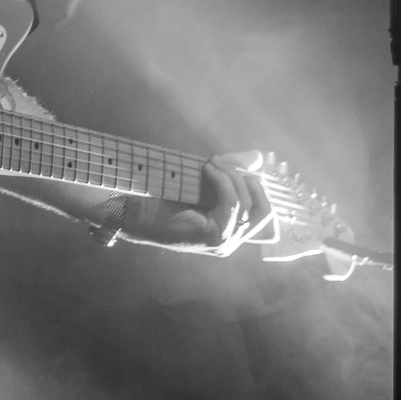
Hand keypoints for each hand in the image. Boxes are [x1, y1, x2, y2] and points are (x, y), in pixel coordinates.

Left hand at [116, 153, 273, 255]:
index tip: (238, 164)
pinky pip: (233, 204)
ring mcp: (225, 243)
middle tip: (222, 162)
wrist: (136, 212)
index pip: (264, 212)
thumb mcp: (205, 182)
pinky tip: (208, 170)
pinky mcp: (215, 238)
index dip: (257, 185)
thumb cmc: (164, 198)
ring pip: (248, 205)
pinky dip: (223, 182)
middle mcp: (232, 241)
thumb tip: (258, 156)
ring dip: (232, 177)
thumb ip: (231, 173)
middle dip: (247, 180)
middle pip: (264, 211)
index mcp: (230, 232)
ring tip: (212, 163)